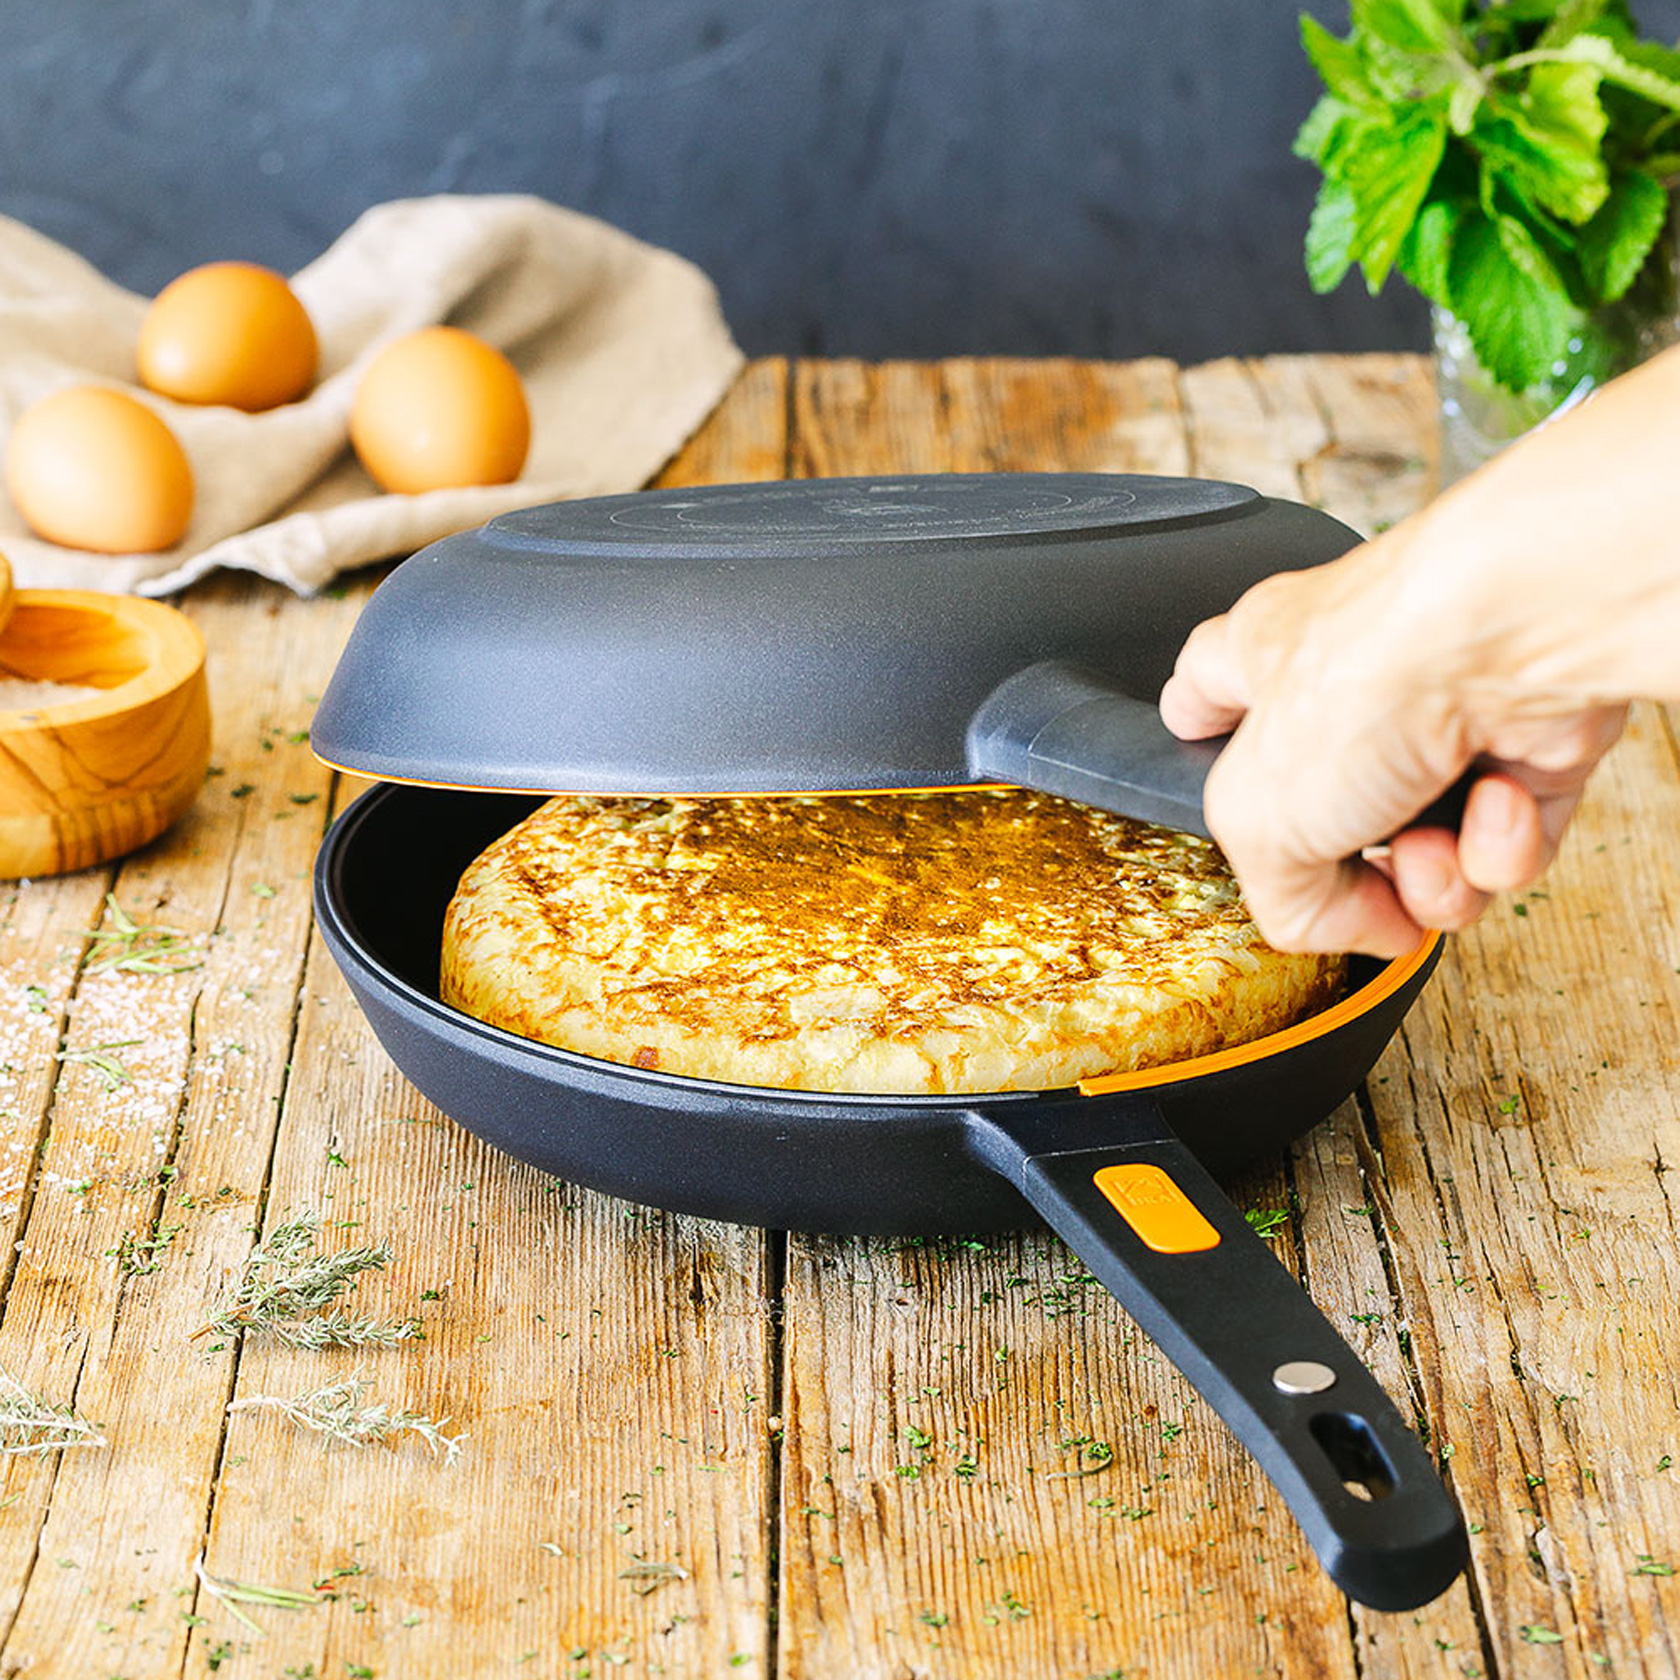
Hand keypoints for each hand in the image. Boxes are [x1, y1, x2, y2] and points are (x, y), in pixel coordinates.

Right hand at [1158, 547, 1626, 956]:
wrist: (1518, 639)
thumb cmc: (1375, 673)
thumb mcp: (1255, 823)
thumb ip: (1282, 899)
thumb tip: (1349, 926)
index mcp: (1262, 664)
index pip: (1207, 691)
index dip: (1200, 729)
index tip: (1205, 759)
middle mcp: (1358, 683)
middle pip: (1334, 812)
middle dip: (1353, 873)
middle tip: (1357, 876)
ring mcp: (1448, 714)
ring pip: (1431, 848)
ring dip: (1435, 877)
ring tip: (1434, 847)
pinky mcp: (1533, 742)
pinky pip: (1508, 838)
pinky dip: (1502, 844)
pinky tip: (1495, 809)